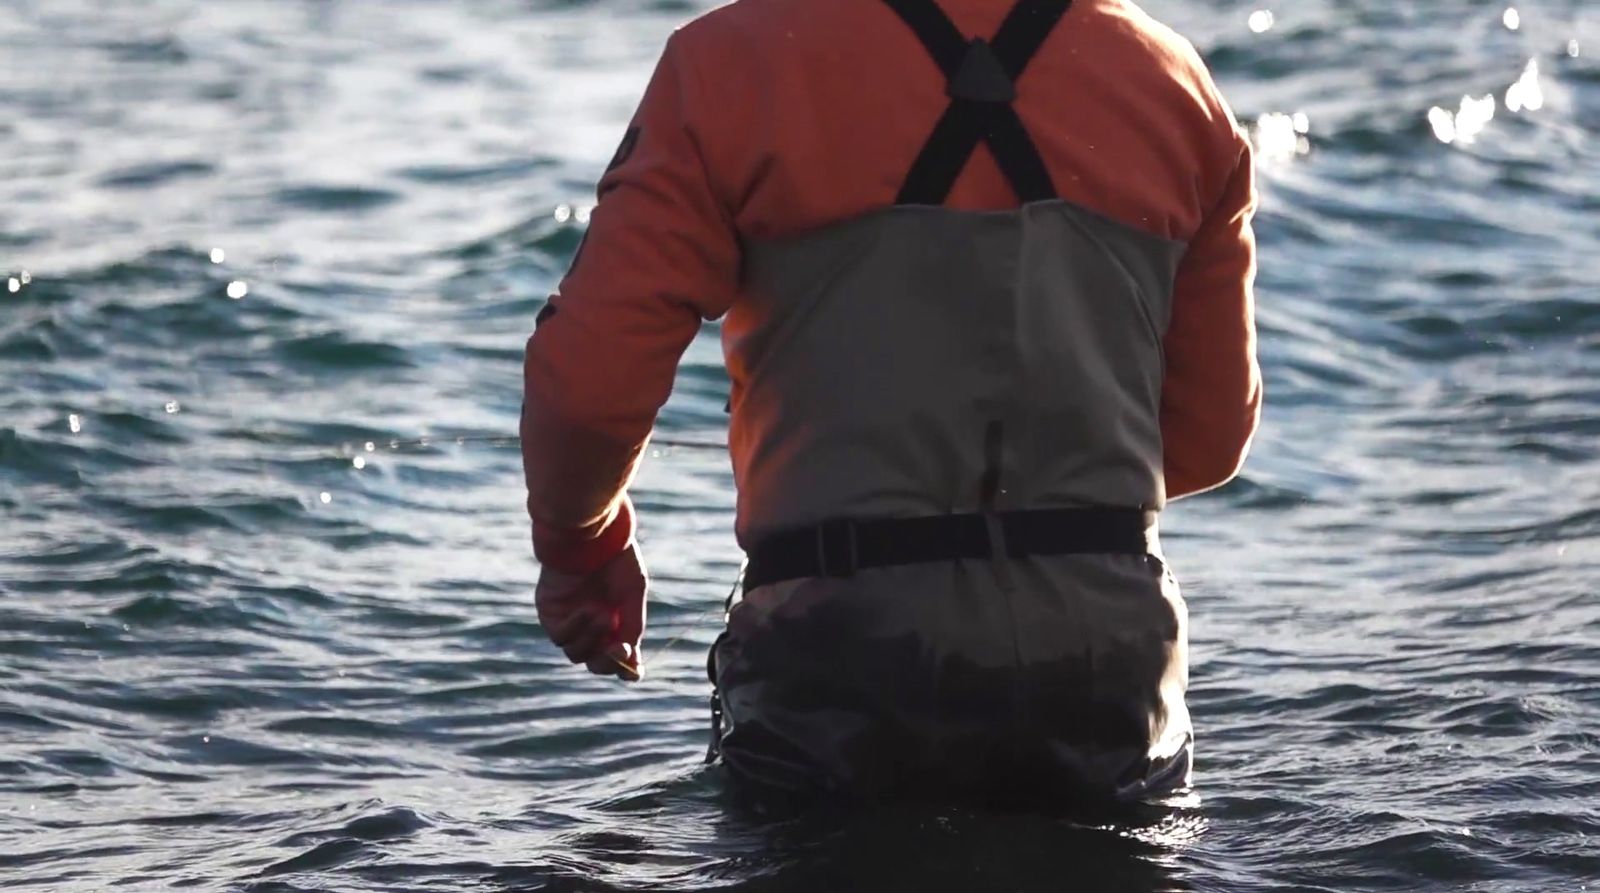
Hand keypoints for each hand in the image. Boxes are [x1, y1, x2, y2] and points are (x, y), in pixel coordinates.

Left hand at [535, 545, 646, 680]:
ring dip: (592, 641)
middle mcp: (591, 624)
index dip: (626, 669)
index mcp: (616, 619)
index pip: (619, 656)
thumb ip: (631, 625)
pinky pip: (560, 636)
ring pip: (576, 654)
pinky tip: (588, 608)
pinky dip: (576, 628)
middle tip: (618, 648)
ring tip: (603, 614)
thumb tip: (628, 657)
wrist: (589, 531)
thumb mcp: (632, 592)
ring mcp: (570, 620)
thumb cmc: (614, 557)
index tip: (633, 671)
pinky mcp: (550, 612)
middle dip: (607, 662)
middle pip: (596, 663)